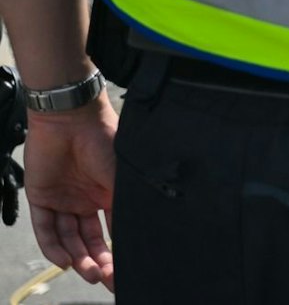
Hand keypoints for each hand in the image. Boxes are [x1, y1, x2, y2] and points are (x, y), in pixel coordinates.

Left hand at [26, 98, 116, 290]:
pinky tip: (64, 261)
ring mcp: (64, 201)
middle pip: (89, 240)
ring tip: (89, 272)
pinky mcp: (41, 199)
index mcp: (108, 195)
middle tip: (105, 278)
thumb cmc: (103, 140)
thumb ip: (122, 205)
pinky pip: (46, 230)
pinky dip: (54, 247)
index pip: (112, 231)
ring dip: (78, 257)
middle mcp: (86, 201)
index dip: (117, 252)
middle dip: (97, 261)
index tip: (122, 273)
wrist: (71, 119)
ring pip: (69, 239)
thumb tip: (137, 233)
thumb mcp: (120, 176)